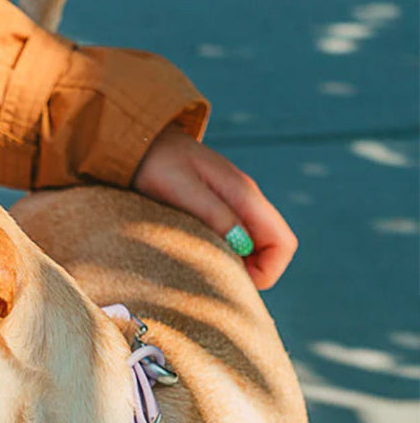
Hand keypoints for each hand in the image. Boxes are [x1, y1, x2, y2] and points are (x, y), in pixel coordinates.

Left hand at [133, 126, 296, 288]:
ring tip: (201, 269)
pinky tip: (195, 255)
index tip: (233, 283)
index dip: (267, 272)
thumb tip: (241, 246)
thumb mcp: (182, 190)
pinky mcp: (215, 206)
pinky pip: (233, 237)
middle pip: (271, 248)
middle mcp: (245, 199)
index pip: (283, 244)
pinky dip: (222, 253)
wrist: (139, 140)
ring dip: (236, 264)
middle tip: (211, 281)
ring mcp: (232, 202)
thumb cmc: (156, 163)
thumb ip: (214, 215)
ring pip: (253, 245)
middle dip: (251, 272)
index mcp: (244, 195)